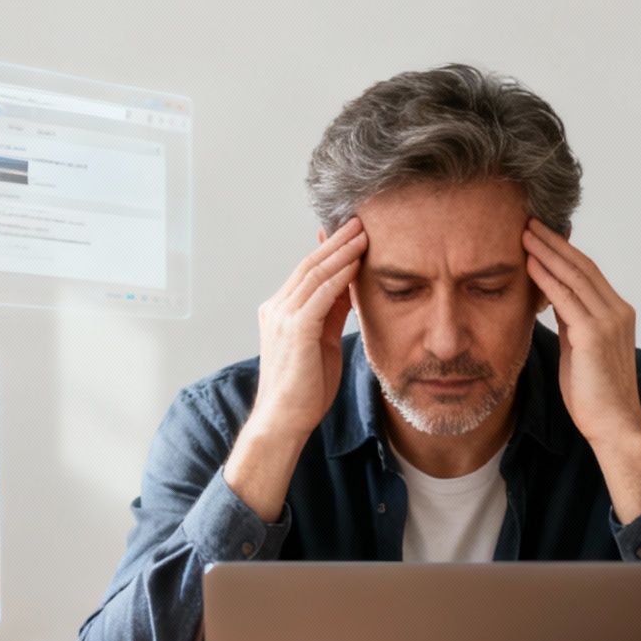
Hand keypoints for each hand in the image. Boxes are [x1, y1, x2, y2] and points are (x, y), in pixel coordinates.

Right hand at [245, 219, 365, 441]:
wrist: (284, 420)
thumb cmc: (304, 389)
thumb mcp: (322, 344)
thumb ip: (331, 315)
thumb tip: (350, 290)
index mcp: (280, 312)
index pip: (306, 272)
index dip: (328, 250)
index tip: (348, 231)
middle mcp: (277, 309)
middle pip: (309, 265)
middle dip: (336, 241)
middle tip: (358, 220)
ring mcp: (283, 318)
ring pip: (315, 273)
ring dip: (341, 251)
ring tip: (363, 232)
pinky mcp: (295, 329)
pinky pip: (321, 294)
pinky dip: (340, 275)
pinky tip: (357, 261)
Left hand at [523, 221, 640, 521]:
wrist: (615, 426)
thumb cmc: (595, 395)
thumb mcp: (580, 351)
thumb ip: (571, 324)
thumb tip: (552, 302)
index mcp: (616, 314)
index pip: (587, 273)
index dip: (563, 252)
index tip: (540, 235)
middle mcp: (618, 311)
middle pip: (582, 266)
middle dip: (554, 243)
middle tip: (529, 222)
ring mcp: (609, 321)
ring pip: (575, 276)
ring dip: (547, 252)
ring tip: (524, 233)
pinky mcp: (595, 335)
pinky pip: (566, 298)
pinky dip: (547, 277)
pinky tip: (529, 264)